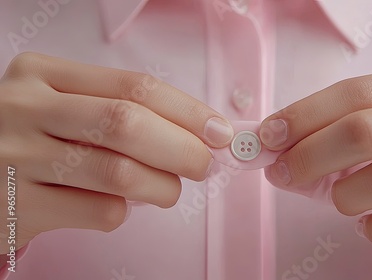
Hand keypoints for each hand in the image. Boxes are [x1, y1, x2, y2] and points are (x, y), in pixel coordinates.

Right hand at [0, 53, 233, 252]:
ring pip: (118, 172)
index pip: (134, 86)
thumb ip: (116, 111)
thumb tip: (196, 134)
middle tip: (204, 165)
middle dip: (183, 148)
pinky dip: (123, 212)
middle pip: (128, 123)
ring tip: (167, 191)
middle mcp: (27, 109)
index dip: (187, 111)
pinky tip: (117, 206)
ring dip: (162, 187)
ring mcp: (18, 158)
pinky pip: (98, 211)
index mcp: (44, 75)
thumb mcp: (60, 106)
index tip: (218, 130)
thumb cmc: (30, 137)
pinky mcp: (19, 207)